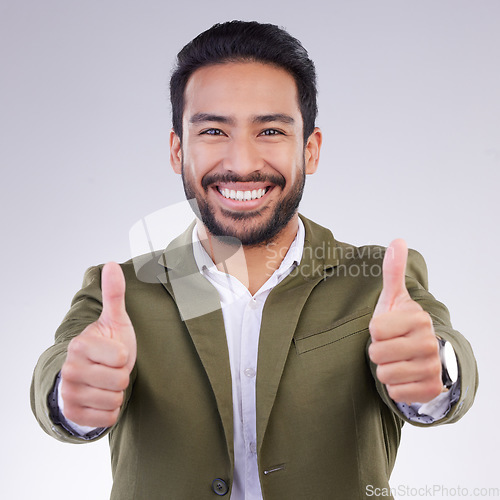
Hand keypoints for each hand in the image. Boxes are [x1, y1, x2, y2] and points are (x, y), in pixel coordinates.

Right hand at [60, 262, 136, 426]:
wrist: (93, 375)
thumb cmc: (108, 346)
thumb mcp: (115, 320)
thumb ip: (114, 294)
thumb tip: (111, 264)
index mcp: (81, 345)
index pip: (120, 358)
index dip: (124, 357)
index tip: (114, 353)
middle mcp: (70, 369)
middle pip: (119, 380)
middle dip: (122, 376)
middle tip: (112, 369)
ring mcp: (69, 392)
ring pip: (114, 400)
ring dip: (116, 393)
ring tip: (107, 383)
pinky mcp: (72, 413)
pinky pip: (107, 418)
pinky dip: (111, 411)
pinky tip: (102, 398)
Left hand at [368, 239, 441, 403]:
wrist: (420, 354)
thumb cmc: (400, 325)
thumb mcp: (394, 299)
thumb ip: (393, 272)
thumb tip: (398, 240)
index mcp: (418, 318)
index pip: (375, 329)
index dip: (375, 330)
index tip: (387, 328)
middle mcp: (429, 342)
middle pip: (377, 353)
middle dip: (378, 351)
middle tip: (391, 346)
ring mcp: (432, 367)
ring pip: (384, 375)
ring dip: (385, 369)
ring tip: (397, 360)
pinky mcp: (431, 390)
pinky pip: (396, 393)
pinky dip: (395, 387)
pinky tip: (404, 375)